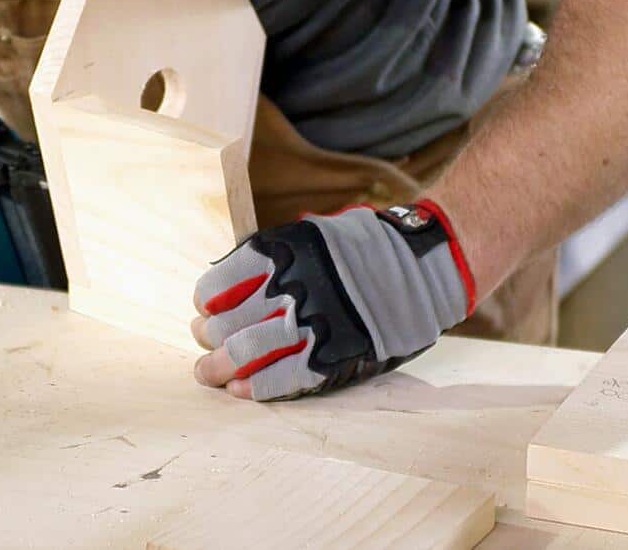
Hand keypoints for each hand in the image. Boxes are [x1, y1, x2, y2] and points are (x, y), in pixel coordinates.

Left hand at [191, 202, 475, 400]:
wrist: (423, 265)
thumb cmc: (362, 249)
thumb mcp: (309, 236)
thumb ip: (269, 260)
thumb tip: (225, 288)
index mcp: (281, 252)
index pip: (220, 286)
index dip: (207, 304)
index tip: (204, 311)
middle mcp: (290, 287)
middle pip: (227, 323)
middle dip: (209, 338)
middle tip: (204, 345)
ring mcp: (311, 323)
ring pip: (247, 352)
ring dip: (221, 368)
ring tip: (208, 374)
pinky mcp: (334, 355)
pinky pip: (284, 377)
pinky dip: (257, 387)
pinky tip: (241, 391)